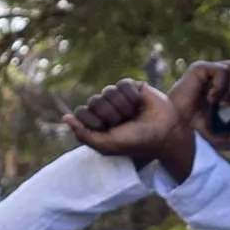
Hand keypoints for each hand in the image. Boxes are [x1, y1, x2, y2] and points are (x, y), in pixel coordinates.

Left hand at [68, 75, 198, 182]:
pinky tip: (139, 104)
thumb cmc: (136, 142)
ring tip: (133, 115)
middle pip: (94, 101)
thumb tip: (65, 117)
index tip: (109, 130)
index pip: (82, 112)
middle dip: (110, 114)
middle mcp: (105, 109)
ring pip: (108, 91)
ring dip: (122, 107)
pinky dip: (130, 97)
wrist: (164, 133)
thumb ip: (84, 134)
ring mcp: (117, 98)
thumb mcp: (107, 145)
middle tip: (124, 123)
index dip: (94, 121)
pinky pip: (121, 84)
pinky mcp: (131, 87)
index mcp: (97, 123)